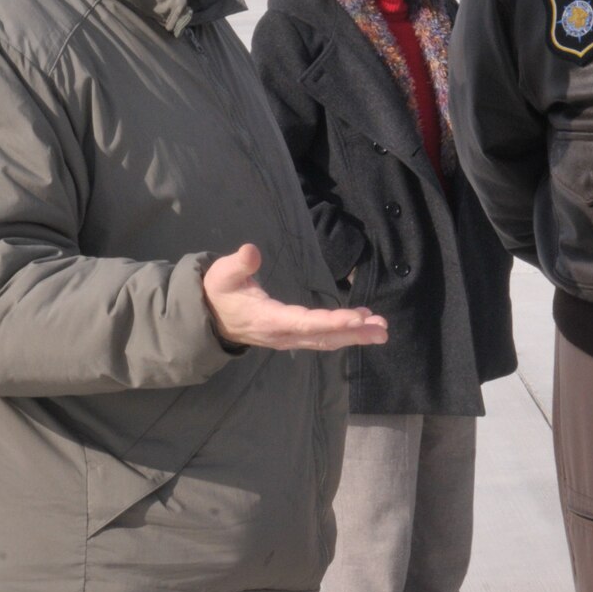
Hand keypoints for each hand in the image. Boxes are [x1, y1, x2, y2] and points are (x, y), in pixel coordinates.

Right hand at [203, 244, 388, 351]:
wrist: (210, 318)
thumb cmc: (219, 292)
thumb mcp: (222, 274)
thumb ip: (238, 264)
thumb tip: (251, 251)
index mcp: (268, 320)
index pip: (305, 323)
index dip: (332, 322)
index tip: (357, 319)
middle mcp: (283, 335)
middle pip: (324, 337)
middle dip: (354, 333)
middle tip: (382, 328)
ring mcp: (289, 338)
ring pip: (326, 340)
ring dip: (355, 335)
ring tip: (380, 328)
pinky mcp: (294, 336)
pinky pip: (322, 337)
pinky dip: (344, 332)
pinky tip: (362, 322)